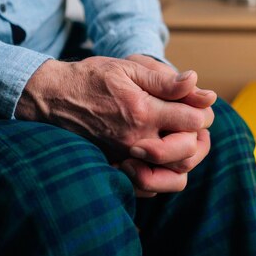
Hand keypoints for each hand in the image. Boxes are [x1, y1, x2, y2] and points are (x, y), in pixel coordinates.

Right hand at [16, 57, 213, 195]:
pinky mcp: (118, 168)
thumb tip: (196, 82)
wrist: (54, 98)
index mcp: (143, 111)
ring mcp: (127, 158)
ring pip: (175, 175)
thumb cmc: (91, 79)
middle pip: (189, 151)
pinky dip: (164, 174)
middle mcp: (137, 140)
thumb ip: (164, 79)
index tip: (195, 103)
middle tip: (191, 123)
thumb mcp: (128, 68)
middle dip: (198, 137)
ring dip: (185, 158)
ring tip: (181, 139)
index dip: (202, 111)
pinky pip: (152, 187)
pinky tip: (162, 154)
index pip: (194, 120)